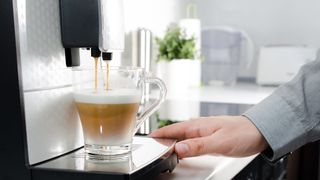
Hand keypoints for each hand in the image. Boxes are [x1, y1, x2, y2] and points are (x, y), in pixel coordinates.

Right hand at [150, 116, 267, 157]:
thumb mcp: (219, 142)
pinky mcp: (209, 138)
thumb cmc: (242, 133)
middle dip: (162, 139)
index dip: (159, 134)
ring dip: (172, 143)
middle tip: (152, 148)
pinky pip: (191, 142)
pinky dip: (183, 146)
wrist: (259, 132)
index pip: (172, 129)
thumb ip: (198, 146)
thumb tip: (179, 147)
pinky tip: (183, 151)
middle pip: (174, 133)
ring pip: (182, 137)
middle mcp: (198, 127)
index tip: (147, 139)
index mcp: (197, 126)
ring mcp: (203, 132)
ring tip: (163, 150)